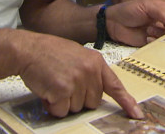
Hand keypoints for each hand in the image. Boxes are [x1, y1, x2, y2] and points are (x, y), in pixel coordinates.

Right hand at [16, 33, 143, 118]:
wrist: (28, 49)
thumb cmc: (49, 53)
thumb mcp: (77, 56)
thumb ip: (89, 73)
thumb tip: (95, 95)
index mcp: (95, 62)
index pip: (114, 85)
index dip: (126, 101)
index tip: (136, 114)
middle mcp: (89, 71)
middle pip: (93, 102)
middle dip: (77, 98)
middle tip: (63, 83)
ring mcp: (77, 80)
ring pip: (76, 108)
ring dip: (63, 102)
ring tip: (53, 84)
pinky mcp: (62, 90)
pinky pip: (61, 111)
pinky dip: (52, 106)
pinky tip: (47, 90)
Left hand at [106, 0, 164, 45]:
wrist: (113, 22)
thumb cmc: (129, 10)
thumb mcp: (146, 6)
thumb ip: (162, 13)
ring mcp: (159, 33)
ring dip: (163, 35)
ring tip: (149, 29)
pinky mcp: (153, 43)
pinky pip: (161, 46)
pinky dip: (156, 42)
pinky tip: (147, 37)